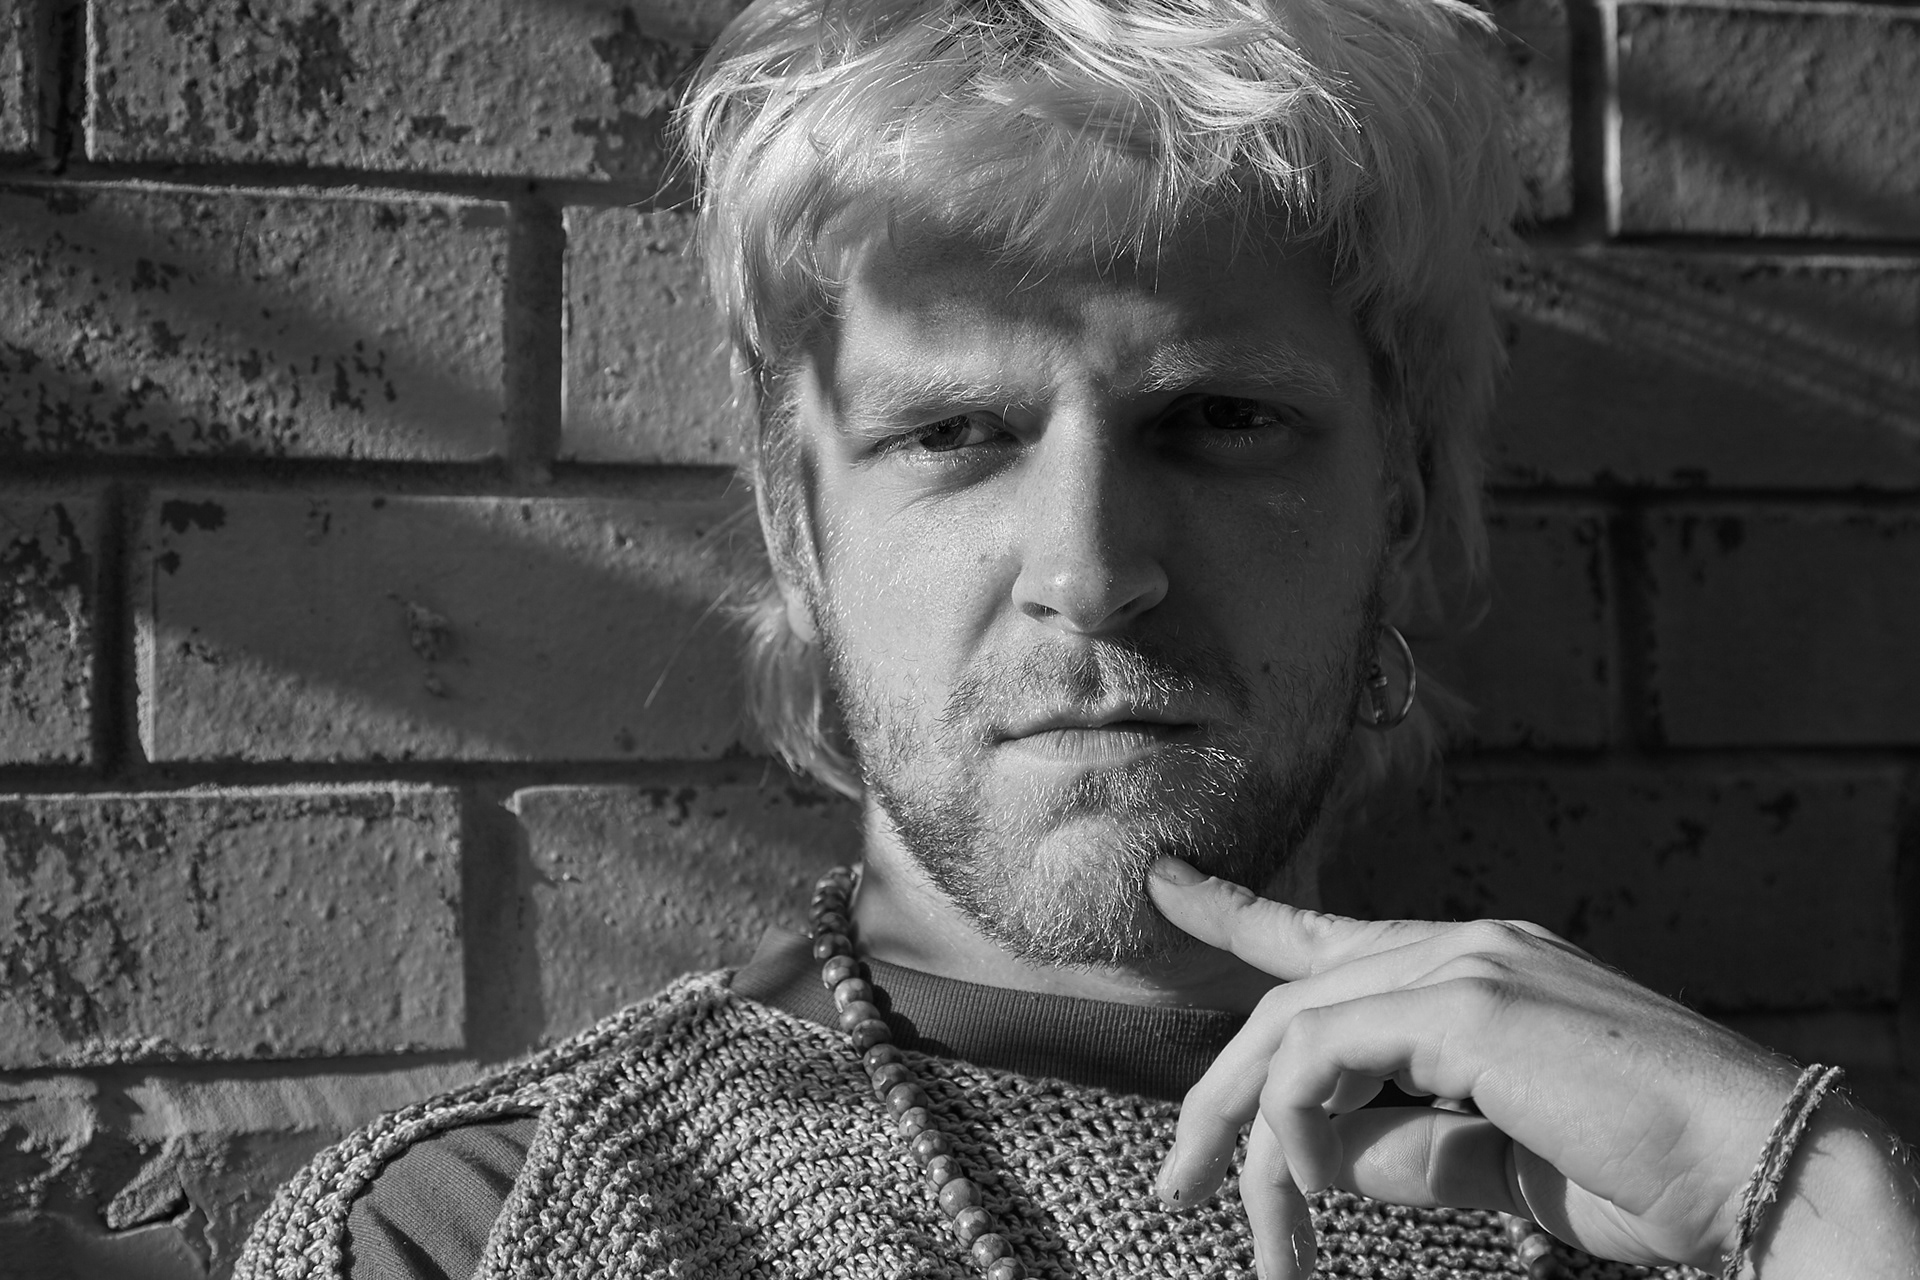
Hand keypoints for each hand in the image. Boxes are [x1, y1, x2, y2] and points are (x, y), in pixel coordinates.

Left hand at [1146, 857, 1800, 1278]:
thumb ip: (1405, 1145)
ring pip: (1295, 1030)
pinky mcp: (1471, 1002)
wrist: (1760, 1171)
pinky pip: (1325, 1054)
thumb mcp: (1496, 1161)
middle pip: (1291, 1001)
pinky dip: (1301, 1125)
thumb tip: (1316, 1154)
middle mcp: (1464, 945)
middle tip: (1176, 1185)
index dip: (1239, 912)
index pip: (1329, 935)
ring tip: (1256, 1239)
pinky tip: (1318, 1192)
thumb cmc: (1646, 1173)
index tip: (1167, 886)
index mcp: (1474, 968)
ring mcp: (1468, 963)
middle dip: (1218, 1096)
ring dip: (1254, 1139)